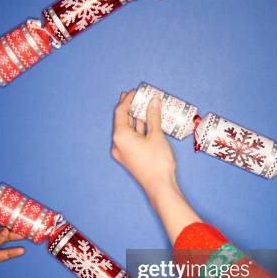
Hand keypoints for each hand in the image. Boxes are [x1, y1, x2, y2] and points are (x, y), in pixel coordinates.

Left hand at [111, 90, 200, 242]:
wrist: (159, 186)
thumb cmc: (157, 161)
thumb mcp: (156, 136)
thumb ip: (153, 117)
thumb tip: (153, 101)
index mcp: (120, 136)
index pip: (120, 112)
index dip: (128, 99)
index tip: (136, 91)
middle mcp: (117, 144)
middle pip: (122, 120)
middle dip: (130, 107)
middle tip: (136, 95)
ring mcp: (123, 152)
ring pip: (127, 130)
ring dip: (135, 118)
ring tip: (144, 106)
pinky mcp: (130, 157)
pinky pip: (131, 138)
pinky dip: (138, 129)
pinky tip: (147, 122)